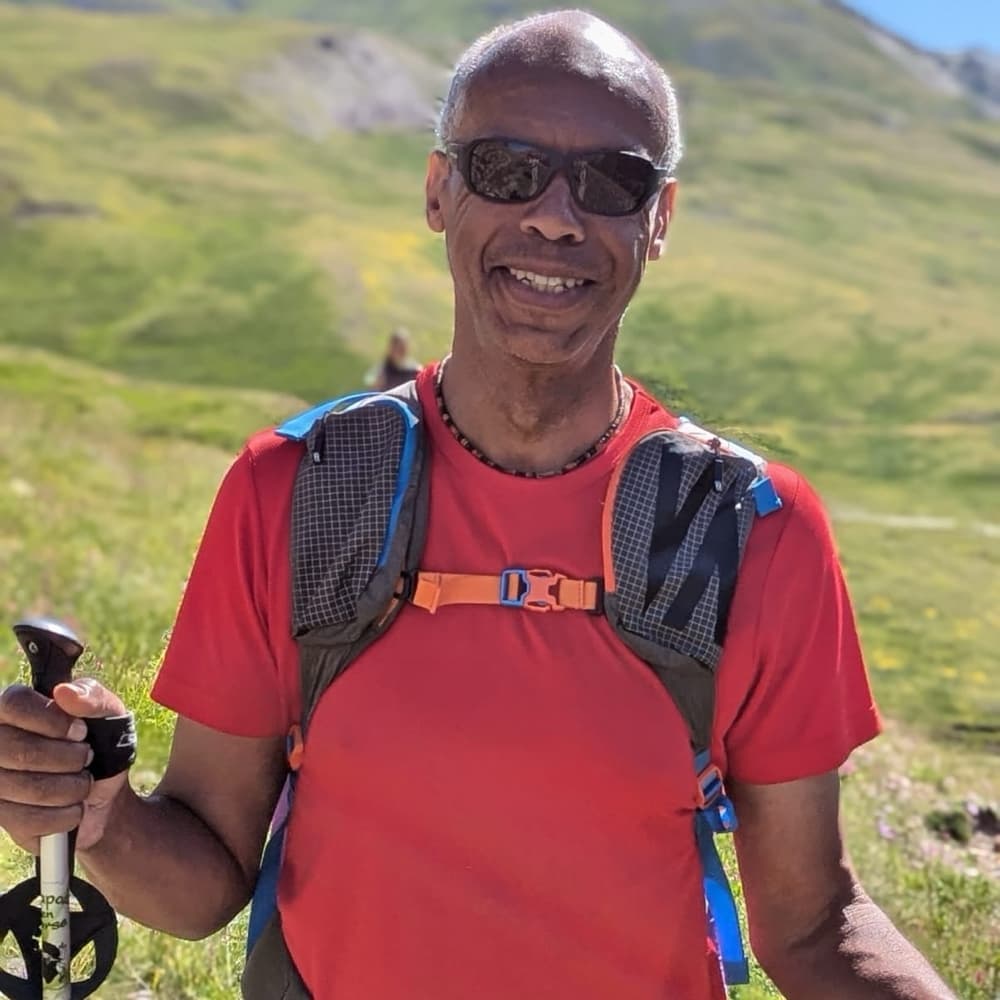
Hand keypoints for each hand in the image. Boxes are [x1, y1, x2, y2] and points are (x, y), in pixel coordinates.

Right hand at [0, 678, 130, 852]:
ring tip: (84, 782)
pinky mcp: (2, 816)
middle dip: (69, 758)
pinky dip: (65, 815)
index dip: (52, 720)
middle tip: (87, 758)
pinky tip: (74, 806)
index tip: (81, 731)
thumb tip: (65, 692)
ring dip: (73, 788)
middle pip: (20, 750)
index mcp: (15, 708)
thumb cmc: (101, 742)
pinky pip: (30, 820)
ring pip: (29, 787)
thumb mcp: (108, 714)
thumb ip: (92, 697)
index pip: (15, 703)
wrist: (103, 792)